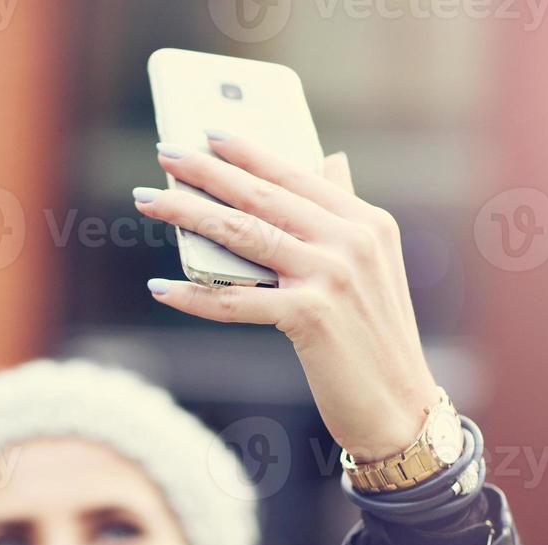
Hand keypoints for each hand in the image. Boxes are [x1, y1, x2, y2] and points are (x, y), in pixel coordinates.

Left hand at [135, 133, 439, 461]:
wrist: (399, 406)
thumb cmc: (374, 339)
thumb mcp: (372, 267)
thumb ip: (344, 214)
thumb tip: (329, 159)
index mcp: (367, 222)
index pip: (297, 175)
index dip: (250, 152)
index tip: (208, 134)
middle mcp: (352, 241)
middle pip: (263, 197)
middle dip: (208, 172)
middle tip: (165, 152)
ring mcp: (332, 276)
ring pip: (243, 236)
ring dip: (188, 215)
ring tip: (148, 202)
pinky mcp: (310, 316)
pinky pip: (236, 301)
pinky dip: (194, 295)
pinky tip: (160, 288)